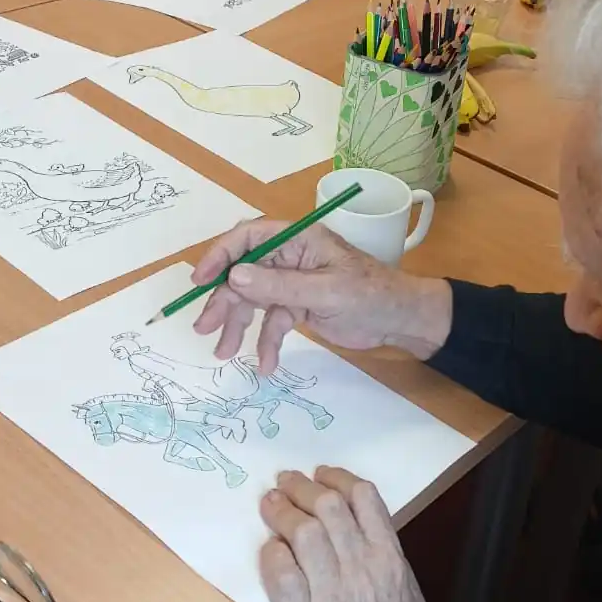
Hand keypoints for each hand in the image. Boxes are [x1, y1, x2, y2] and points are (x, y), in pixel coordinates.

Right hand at [191, 219, 452, 371]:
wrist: (400, 320)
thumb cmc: (371, 295)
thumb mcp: (325, 291)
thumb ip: (278, 286)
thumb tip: (234, 277)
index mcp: (298, 240)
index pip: (249, 237)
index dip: (221, 255)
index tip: (201, 280)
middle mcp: (290, 256)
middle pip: (244, 273)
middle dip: (224, 300)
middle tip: (205, 327)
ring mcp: (293, 282)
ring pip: (253, 300)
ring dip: (238, 326)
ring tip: (224, 352)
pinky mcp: (298, 305)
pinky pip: (272, 322)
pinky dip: (266, 342)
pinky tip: (266, 364)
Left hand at [261, 467, 457, 601]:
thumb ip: (387, 569)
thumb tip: (360, 539)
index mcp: (393, 567)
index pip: (364, 500)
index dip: (338, 478)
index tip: (322, 474)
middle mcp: (362, 576)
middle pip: (327, 508)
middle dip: (302, 488)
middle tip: (287, 483)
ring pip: (301, 534)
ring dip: (281, 512)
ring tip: (270, 506)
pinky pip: (279, 576)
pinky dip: (271, 555)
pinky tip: (268, 551)